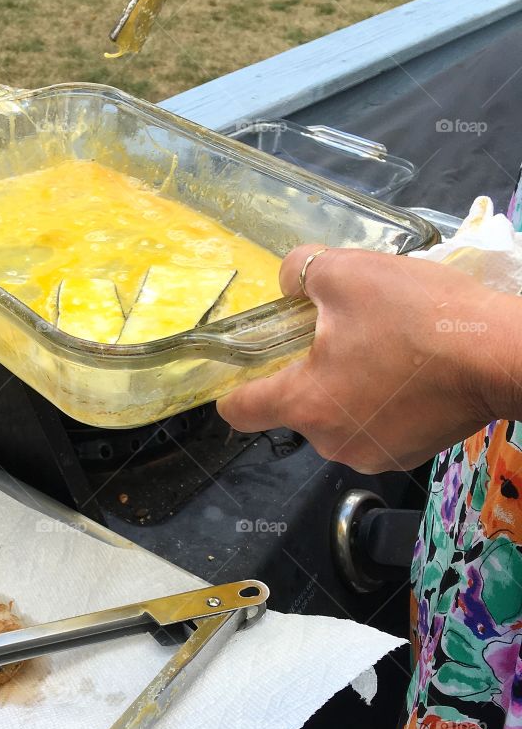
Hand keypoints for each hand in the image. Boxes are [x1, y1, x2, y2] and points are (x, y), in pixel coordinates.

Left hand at [216, 245, 521, 473]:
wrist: (503, 354)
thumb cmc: (418, 316)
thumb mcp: (347, 273)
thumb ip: (300, 273)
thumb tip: (288, 282)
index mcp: (303, 404)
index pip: (240, 410)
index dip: (234, 386)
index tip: (245, 366)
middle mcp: (329, 442)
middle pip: (296, 407)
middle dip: (311, 371)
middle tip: (342, 333)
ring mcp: (371, 454)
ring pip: (339, 416)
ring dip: (350, 386)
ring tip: (385, 348)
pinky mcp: (408, 455)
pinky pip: (377, 425)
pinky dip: (383, 402)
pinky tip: (410, 371)